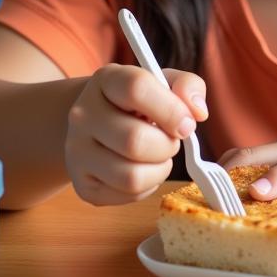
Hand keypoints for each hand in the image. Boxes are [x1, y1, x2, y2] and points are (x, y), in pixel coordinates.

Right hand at [65, 63, 208, 205]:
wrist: (98, 125)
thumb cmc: (140, 102)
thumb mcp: (164, 82)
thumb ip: (188, 87)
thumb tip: (198, 112)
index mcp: (106, 80)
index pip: (136, 89)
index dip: (171, 109)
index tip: (187, 122)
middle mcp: (83, 115)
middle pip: (134, 140)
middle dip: (167, 145)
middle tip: (172, 140)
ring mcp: (78, 152)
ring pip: (131, 176)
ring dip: (160, 169)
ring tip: (160, 155)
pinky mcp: (83, 185)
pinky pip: (128, 195)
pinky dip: (148, 185)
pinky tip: (145, 168)